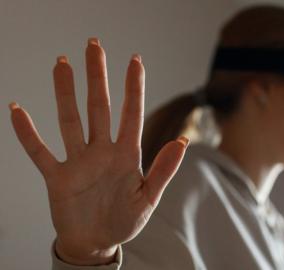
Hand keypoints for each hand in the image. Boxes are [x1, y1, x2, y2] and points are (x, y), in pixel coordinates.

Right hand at [9, 38, 188, 265]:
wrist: (97, 243)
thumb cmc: (124, 221)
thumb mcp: (148, 198)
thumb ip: (164, 170)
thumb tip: (183, 142)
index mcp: (127, 155)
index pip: (131, 114)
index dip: (134, 88)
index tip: (135, 61)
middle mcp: (102, 151)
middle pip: (99, 107)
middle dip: (97, 77)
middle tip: (93, 46)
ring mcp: (78, 162)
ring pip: (70, 120)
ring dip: (65, 92)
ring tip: (61, 63)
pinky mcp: (57, 177)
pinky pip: (40, 152)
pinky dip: (28, 134)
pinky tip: (19, 111)